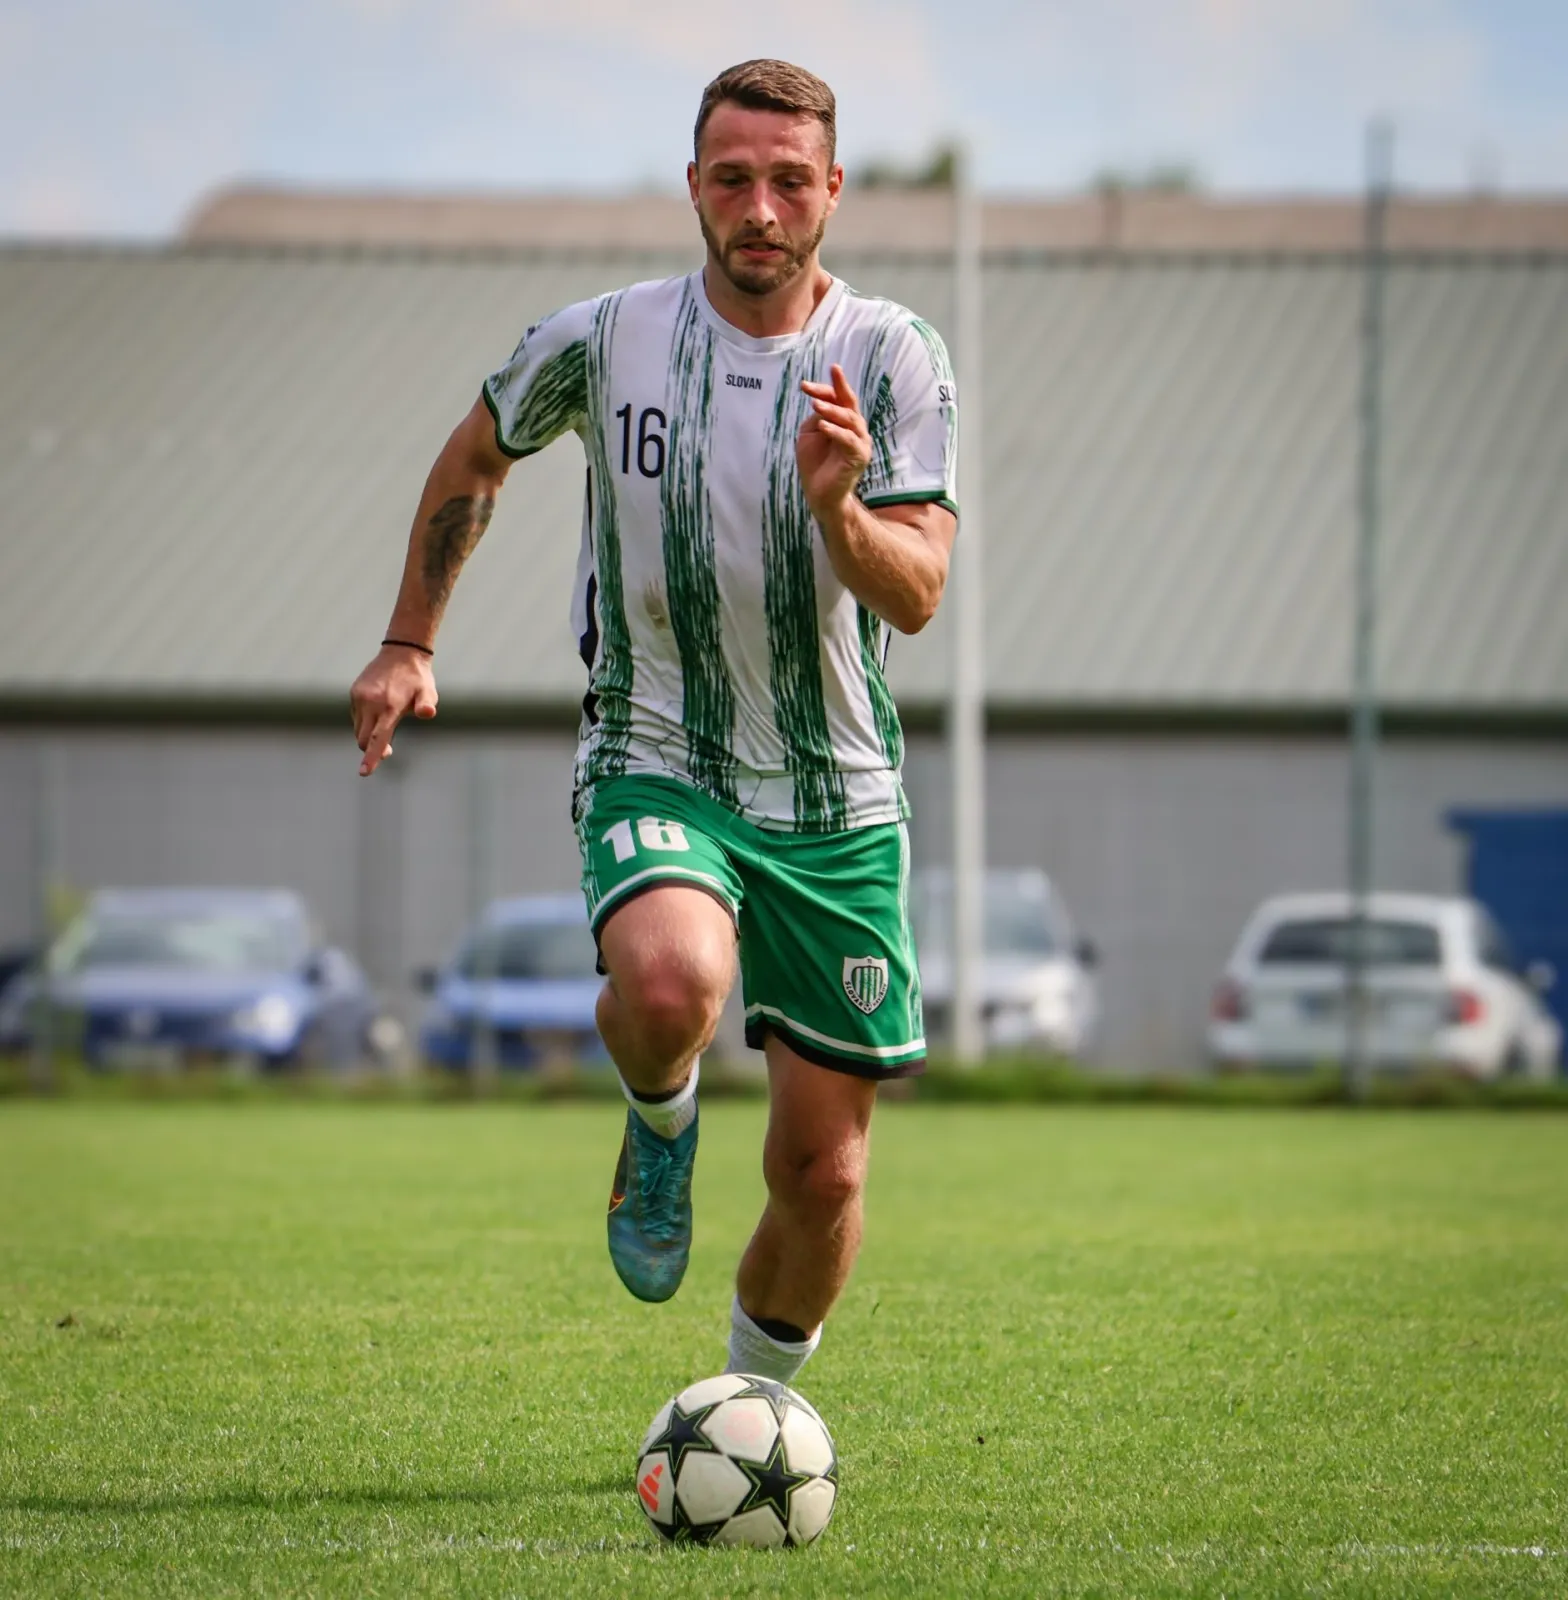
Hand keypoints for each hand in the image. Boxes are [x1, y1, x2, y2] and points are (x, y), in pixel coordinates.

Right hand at [350, 644, 437, 774]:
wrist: (401, 652)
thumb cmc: (418, 678)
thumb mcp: (428, 691)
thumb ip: (426, 704)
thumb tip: (428, 713)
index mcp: (389, 706)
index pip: (378, 738)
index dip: (372, 757)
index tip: (364, 773)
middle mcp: (370, 702)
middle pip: (363, 739)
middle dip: (371, 750)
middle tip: (389, 751)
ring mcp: (359, 697)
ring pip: (358, 729)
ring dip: (368, 736)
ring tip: (386, 727)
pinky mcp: (354, 693)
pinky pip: (356, 717)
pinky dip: (364, 723)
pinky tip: (378, 714)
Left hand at [797, 364, 870, 530]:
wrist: (820, 495)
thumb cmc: (815, 464)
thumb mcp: (810, 435)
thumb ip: (817, 418)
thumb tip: (822, 403)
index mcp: (844, 421)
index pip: (838, 398)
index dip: (824, 388)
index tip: (804, 384)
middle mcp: (855, 429)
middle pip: (848, 402)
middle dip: (838, 387)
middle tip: (822, 379)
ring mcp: (860, 442)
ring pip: (850, 419)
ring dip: (832, 410)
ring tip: (816, 404)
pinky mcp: (859, 457)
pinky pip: (849, 440)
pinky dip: (836, 431)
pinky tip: (822, 426)